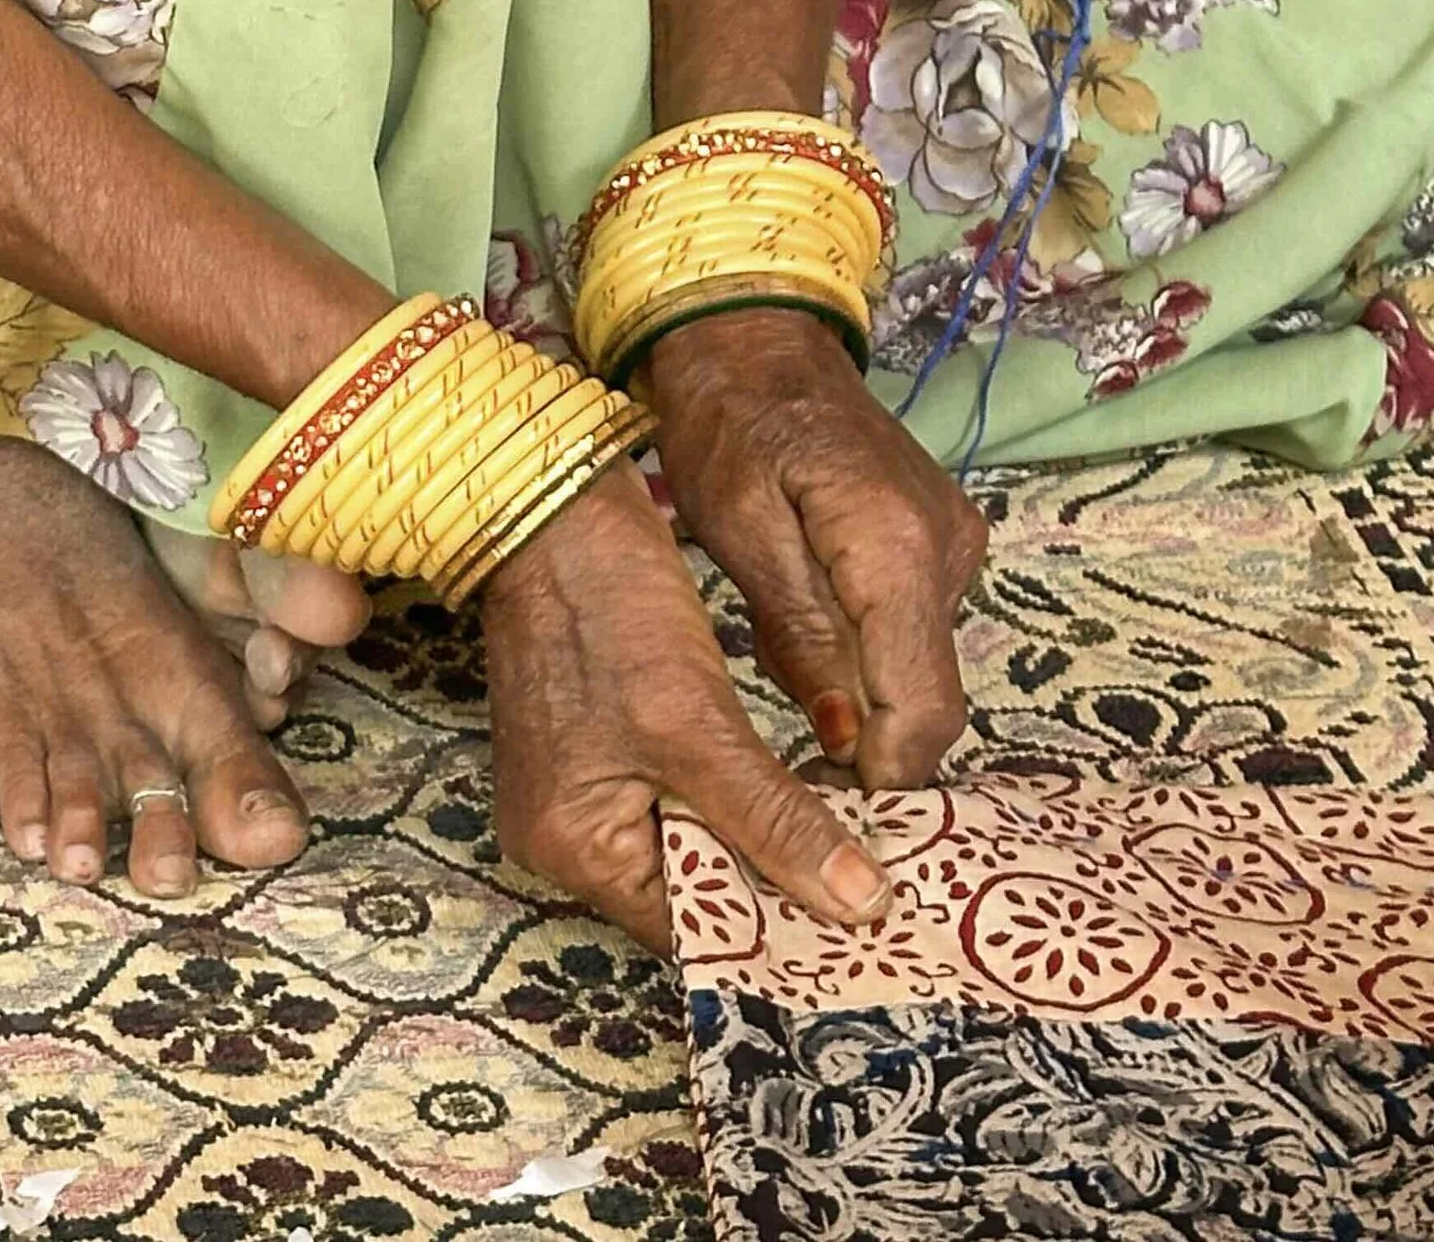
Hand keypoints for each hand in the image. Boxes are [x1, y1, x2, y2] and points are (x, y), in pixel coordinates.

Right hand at [480, 457, 894, 951]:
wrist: (554, 501)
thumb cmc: (609, 604)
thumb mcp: (697, 721)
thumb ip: (776, 819)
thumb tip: (860, 905)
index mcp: (573, 849)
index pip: (694, 929)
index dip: (780, 933)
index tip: (871, 930)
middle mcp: (565, 839)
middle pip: (693, 891)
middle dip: (779, 886)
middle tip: (879, 886)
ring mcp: (578, 792)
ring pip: (694, 843)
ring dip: (764, 838)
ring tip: (857, 845)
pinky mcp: (598, 749)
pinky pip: (678, 799)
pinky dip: (735, 798)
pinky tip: (799, 794)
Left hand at [645, 307, 986, 786]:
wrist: (754, 339)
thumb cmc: (728, 423)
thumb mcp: (741, 532)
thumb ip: (800, 636)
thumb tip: (846, 740)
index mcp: (898, 544)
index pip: (925, 699)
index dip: (888, 766)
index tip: (833, 800)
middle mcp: (947, 546)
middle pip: (928, 687)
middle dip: (866, 729)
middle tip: (788, 740)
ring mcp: (952, 540)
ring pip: (917, 659)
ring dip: (857, 681)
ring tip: (782, 646)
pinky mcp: (940, 539)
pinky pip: (911, 622)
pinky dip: (863, 641)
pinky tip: (804, 613)